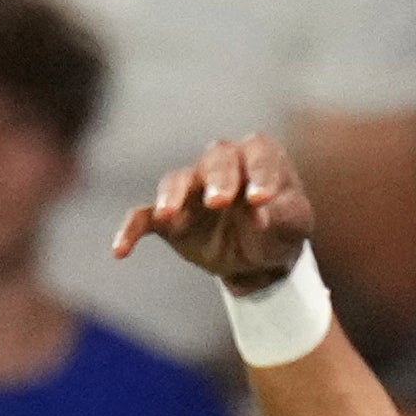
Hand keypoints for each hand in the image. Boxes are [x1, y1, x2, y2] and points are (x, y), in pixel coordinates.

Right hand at [113, 133, 317, 287]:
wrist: (259, 259)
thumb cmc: (280, 229)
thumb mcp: (294, 225)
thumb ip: (281, 216)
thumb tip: (258, 213)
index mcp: (258, 158)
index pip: (258, 156)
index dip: (259, 175)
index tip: (260, 200)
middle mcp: (222, 165)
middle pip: (215, 159)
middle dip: (216, 178)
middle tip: (218, 202)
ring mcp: (191, 189)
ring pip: (176, 181)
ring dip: (171, 196)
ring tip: (169, 215)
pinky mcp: (168, 217)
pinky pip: (143, 216)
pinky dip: (131, 230)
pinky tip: (121, 250)